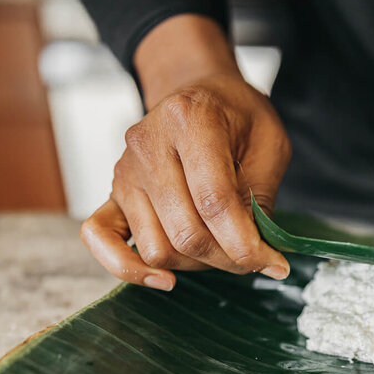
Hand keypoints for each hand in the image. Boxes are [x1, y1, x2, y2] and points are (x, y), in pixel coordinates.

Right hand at [80, 16, 290, 289]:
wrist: (198, 92)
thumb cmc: (238, 118)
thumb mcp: (270, 144)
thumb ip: (262, 196)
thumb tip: (258, 253)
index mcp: (190, 119)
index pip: (215, 202)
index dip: (247, 244)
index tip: (273, 263)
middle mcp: (148, 143)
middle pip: (186, 233)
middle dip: (228, 258)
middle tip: (255, 257)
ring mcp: (124, 170)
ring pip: (157, 248)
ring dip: (197, 265)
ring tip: (222, 248)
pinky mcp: (112, 193)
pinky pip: (99, 238)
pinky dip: (128, 268)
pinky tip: (164, 280)